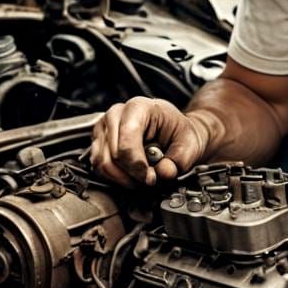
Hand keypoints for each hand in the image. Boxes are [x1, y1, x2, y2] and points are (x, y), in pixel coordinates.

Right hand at [89, 97, 206, 186]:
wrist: (172, 130)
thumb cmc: (177, 132)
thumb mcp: (189, 143)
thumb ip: (179, 159)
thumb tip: (163, 172)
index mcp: (139, 107)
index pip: (127, 141)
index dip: (137, 165)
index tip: (150, 177)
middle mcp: (116, 113)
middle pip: (113, 154)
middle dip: (132, 174)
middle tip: (149, 180)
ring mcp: (104, 127)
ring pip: (102, 162)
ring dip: (122, 178)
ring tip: (141, 179)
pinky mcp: (98, 141)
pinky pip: (98, 166)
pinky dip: (114, 177)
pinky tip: (131, 176)